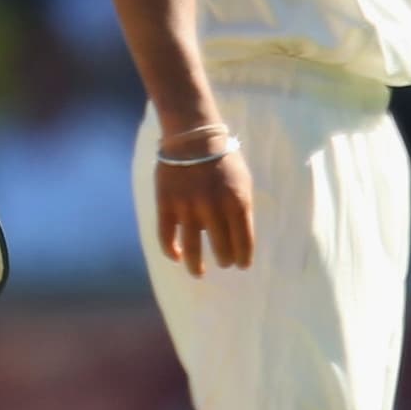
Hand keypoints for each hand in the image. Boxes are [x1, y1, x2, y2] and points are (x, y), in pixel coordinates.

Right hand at [155, 130, 253, 276]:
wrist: (192, 136)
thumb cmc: (222, 158)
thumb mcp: (243, 181)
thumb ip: (243, 208)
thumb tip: (240, 236)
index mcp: (237, 202)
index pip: (244, 241)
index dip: (244, 258)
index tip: (242, 265)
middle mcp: (213, 208)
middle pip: (221, 248)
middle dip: (225, 259)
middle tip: (224, 261)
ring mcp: (188, 207)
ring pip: (193, 248)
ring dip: (197, 265)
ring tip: (199, 273)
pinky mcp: (166, 204)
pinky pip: (166, 235)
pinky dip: (171, 250)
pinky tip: (177, 256)